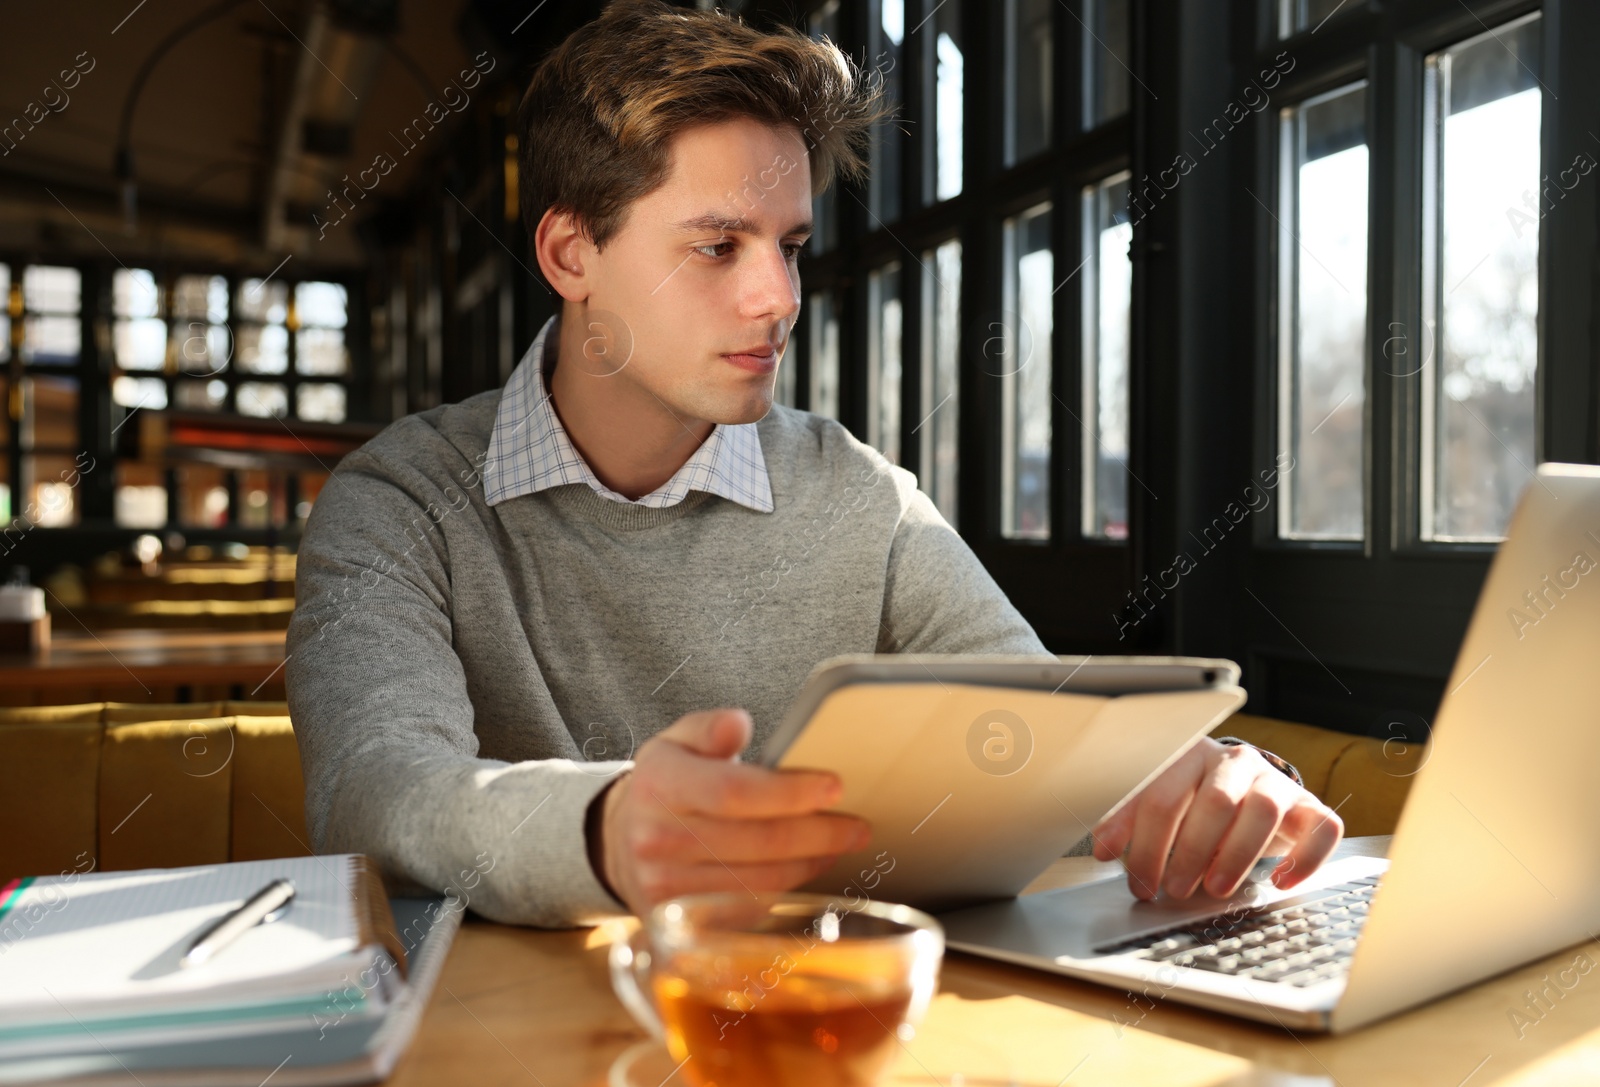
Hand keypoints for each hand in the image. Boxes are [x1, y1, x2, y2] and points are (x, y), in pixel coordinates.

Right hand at [592, 708, 871, 915]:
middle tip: (855, 824)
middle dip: (818, 832)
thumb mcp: (676, 741)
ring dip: (811, 862)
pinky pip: (750, 907)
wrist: (621, 842)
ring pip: (759, 878)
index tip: (834, 786)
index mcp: (659, 784)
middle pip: (757, 841)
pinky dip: (788, 887)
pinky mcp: (682, 920)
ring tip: (840, 844)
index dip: (791, 792)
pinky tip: (808, 867)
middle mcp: (657, 840)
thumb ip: (708, 728)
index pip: (734, 792)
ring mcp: (666, 887)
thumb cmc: (665, 785)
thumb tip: (737, 724)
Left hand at [1090, 738, 1342, 900]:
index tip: (1125, 870)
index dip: (1140, 836)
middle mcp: (1236, 763)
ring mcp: (1276, 783)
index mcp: (1192, 756)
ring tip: (1214, 888)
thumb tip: (1103, 848)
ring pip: (1263, 810)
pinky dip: (1305, 859)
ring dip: (1236, 855)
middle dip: (1188, 850)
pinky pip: (1321, 828)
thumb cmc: (1199, 808)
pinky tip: (1281, 882)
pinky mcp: (1310, 808)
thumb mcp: (1165, 808)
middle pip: (1215, 801)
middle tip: (1171, 889)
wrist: (1254, 797)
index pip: (1162, 793)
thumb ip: (1135, 822)